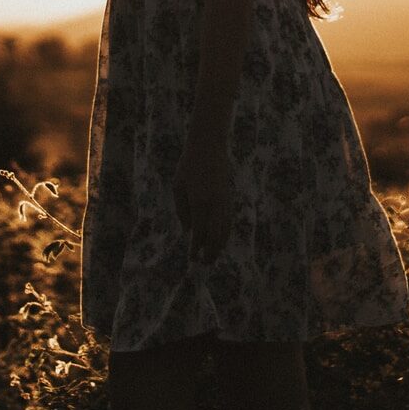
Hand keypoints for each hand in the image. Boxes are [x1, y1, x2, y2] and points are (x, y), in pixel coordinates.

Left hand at [173, 135, 233, 265]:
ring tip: (214, 255)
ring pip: (225, 229)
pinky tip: (221, 238)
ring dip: (220, 245)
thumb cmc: (188, 165)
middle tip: (205, 263)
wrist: (209, 146)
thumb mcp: (178, 186)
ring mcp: (225, 201)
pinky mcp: (230, 197)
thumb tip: (188, 230)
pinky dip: (226, 233)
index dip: (196, 248)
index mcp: (199, 203)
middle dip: (211, 251)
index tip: (192, 259)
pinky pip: (229, 220)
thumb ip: (182, 210)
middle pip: (215, 235)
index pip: (199, 232)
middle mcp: (214, 205)